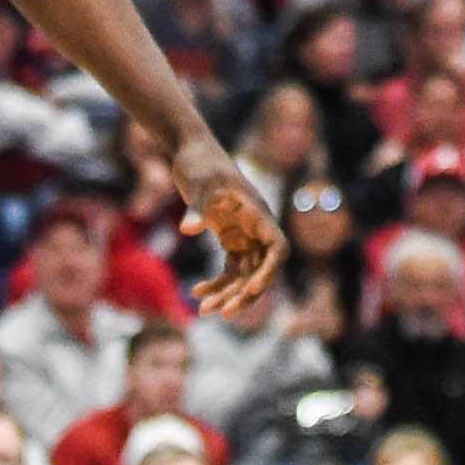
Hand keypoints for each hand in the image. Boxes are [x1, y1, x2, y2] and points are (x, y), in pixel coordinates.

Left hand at [172, 129, 282, 316]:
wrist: (191, 151)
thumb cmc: (200, 163)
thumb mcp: (199, 184)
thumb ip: (197, 208)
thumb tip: (188, 229)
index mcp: (258, 214)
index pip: (277, 249)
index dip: (269, 273)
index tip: (251, 290)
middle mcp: (256, 226)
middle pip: (260, 269)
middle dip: (244, 293)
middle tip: (222, 313)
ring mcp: (244, 232)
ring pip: (244, 273)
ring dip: (228, 293)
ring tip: (203, 310)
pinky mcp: (229, 236)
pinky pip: (230, 268)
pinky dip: (217, 283)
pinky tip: (197, 291)